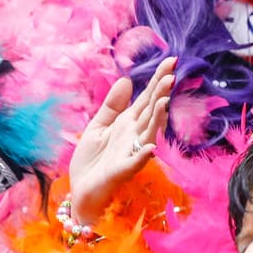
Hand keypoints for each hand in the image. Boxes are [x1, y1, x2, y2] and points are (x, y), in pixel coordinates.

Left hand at [68, 56, 176, 222]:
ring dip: (156, 119)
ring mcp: (130, 153)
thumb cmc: (91, 160)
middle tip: (171, 75)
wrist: (81, 191)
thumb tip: (127, 80)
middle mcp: (134, 136)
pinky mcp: (121, 172)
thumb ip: (112, 105)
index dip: (158, 80)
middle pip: (151, 111)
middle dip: (160, 94)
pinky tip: (150, 148)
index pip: (147, 98)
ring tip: (163, 101)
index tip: (171, 61)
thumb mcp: (98, 126)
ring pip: (148, 133)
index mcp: (128, 123)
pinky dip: (142, 156)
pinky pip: (134, 163)